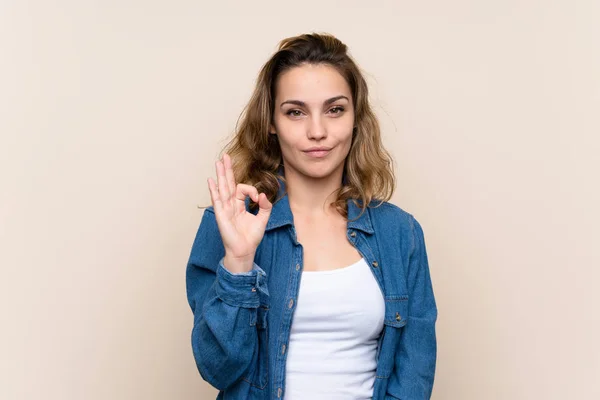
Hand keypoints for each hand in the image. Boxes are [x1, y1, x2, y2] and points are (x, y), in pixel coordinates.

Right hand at [207, 153, 272, 272]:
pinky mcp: (221, 215)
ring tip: (218, 162)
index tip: (258, 199)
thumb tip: (263, 194)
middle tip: (225, 156)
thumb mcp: (263, 219)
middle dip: (227, 169)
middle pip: (228, 183)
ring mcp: (225, 209)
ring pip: (222, 188)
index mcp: (239, 204)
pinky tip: (211, 180)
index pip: (243, 189)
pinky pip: (217, 200)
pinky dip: (213, 190)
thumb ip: (265, 206)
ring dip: (221, 175)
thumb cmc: (251, 237)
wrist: (244, 250)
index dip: (251, 190)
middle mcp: (230, 205)